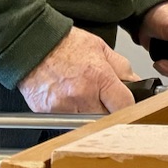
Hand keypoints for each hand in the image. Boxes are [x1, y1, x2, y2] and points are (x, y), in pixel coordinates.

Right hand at [20, 27, 139, 113]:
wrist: (32, 43)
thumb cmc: (64, 43)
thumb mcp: (101, 48)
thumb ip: (122, 67)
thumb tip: (135, 82)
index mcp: (99, 78)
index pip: (125, 105)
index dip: (128, 104)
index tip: (125, 101)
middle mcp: (82, 95)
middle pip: (108, 119)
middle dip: (110, 112)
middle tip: (106, 101)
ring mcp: (63, 107)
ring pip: (87, 124)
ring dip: (91, 115)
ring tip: (85, 98)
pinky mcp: (48, 113)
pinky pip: (66, 121)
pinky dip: (71, 114)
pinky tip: (68, 99)